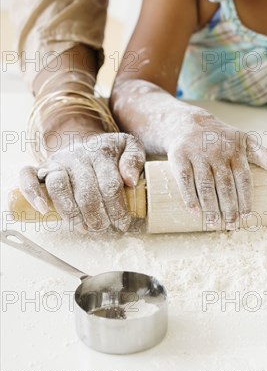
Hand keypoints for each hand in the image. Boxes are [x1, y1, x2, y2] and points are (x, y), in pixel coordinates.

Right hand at [19, 133, 144, 231]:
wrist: (85, 143)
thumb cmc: (110, 152)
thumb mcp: (129, 147)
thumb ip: (134, 159)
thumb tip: (130, 180)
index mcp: (100, 152)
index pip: (109, 184)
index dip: (117, 208)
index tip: (122, 223)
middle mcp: (77, 156)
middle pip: (85, 190)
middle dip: (96, 215)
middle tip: (103, 227)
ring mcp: (57, 161)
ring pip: (58, 186)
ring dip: (71, 212)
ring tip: (83, 227)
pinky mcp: (40, 167)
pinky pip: (28, 177)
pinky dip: (32, 194)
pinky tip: (43, 210)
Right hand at [167, 114, 266, 229]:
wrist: (188, 123)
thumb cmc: (221, 138)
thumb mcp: (243, 140)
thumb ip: (262, 153)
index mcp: (235, 151)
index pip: (243, 178)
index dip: (245, 198)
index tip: (247, 216)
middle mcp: (217, 152)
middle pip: (225, 185)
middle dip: (229, 207)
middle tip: (232, 225)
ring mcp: (198, 154)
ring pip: (205, 185)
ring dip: (210, 207)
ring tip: (214, 224)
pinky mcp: (179, 156)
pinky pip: (184, 179)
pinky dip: (189, 196)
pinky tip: (194, 212)